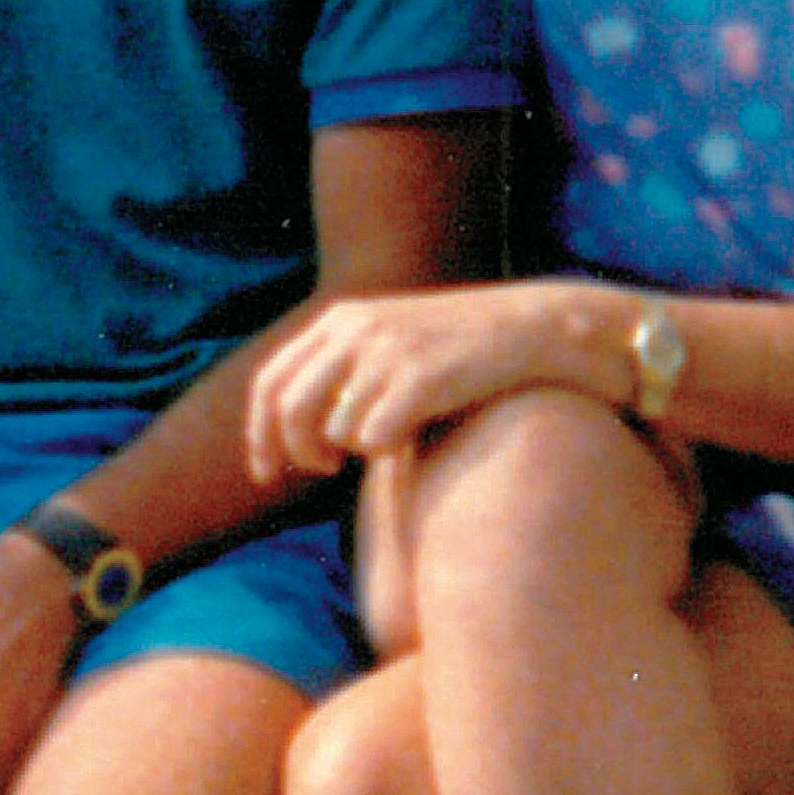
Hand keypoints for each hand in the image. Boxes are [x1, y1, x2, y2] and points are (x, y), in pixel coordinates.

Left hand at [246, 282, 621, 479]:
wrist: (534, 330)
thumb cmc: (461, 351)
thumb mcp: (392, 343)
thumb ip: (344, 373)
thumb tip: (296, 431)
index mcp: (340, 320)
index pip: (269, 383)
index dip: (259, 435)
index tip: (267, 475)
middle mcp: (355, 330)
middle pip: (289, 412)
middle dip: (299, 453)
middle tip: (326, 472)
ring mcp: (387, 352)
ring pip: (334, 431)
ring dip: (357, 451)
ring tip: (394, 438)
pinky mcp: (420, 378)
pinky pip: (373, 439)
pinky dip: (388, 451)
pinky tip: (415, 435)